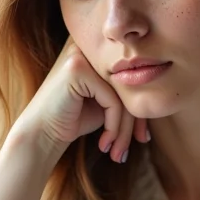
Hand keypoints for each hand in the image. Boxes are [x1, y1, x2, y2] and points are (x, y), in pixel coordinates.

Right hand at [12, 36, 148, 162]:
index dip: (140, 108)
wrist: (40, 136)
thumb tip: (159, 97)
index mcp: (96, 51)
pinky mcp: (77, 69)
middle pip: (129, 83)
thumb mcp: (106, 103)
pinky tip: (104, 144)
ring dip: (124, 129)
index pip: (130, 77)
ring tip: (118, 152)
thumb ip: (127, 92)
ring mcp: (81, 55)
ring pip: (123, 93)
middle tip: (138, 144)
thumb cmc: (73, 120)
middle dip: (136, 120)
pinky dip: (113, 126)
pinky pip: (113, 100)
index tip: (142, 136)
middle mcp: (88, 47)